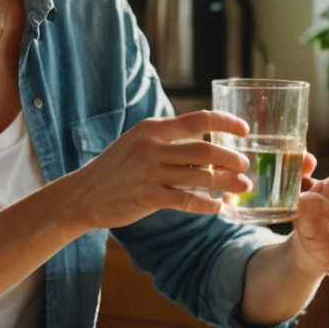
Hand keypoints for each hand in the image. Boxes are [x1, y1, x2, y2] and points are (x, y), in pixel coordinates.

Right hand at [56, 111, 252, 230]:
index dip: (226, 123)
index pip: (198, 119)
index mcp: (153, 129)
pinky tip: (219, 207)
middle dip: (231, 159)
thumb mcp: (138, 142)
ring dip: (227, 183)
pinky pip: (187, 201)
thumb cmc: (116, 168)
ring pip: (200, 177)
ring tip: (243, 187)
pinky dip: (208, 204)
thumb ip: (168, 140)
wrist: (83, 194)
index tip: (244, 130)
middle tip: (245, 166)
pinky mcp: (147, 197)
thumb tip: (208, 144)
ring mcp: (149, 173)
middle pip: (205, 150)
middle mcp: (151, 147)